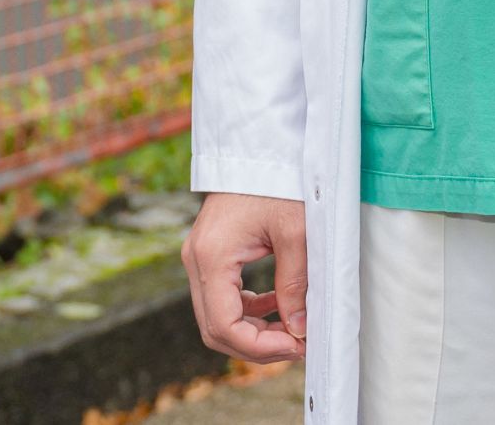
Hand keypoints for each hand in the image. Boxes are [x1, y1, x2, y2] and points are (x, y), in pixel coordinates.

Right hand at [182, 191, 306, 363]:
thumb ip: (296, 284)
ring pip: (216, 318)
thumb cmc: (278, 181)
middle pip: (215, 329)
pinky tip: (278, 306)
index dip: (260, 348)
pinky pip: (221, 298)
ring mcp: (198, 257)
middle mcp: (196, 259)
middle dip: (256, 346)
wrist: (260, 146)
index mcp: (212, 256)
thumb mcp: (296, 232)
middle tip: (297, 345)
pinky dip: (248, 311)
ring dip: (252, 332)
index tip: (296, 346)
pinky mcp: (209, 254)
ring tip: (292, 330)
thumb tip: (299, 329)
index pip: (224, 326)